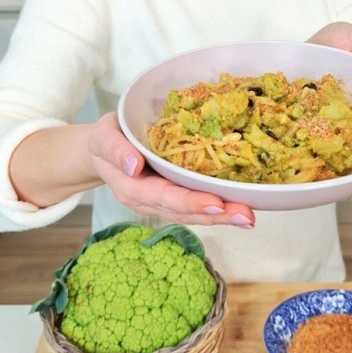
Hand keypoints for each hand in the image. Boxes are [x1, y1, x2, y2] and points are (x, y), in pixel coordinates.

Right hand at [86, 112, 255, 227]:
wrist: (105, 149)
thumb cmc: (106, 138)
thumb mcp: (103, 136)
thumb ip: (115, 149)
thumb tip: (134, 165)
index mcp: (130, 187)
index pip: (162, 196)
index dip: (189, 201)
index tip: (215, 202)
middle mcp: (148, 201)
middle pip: (183, 212)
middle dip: (215, 214)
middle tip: (245, 216)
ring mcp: (161, 203)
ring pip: (192, 214)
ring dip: (221, 217)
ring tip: (248, 217)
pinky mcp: (172, 198)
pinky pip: (195, 208)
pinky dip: (217, 209)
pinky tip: (239, 208)